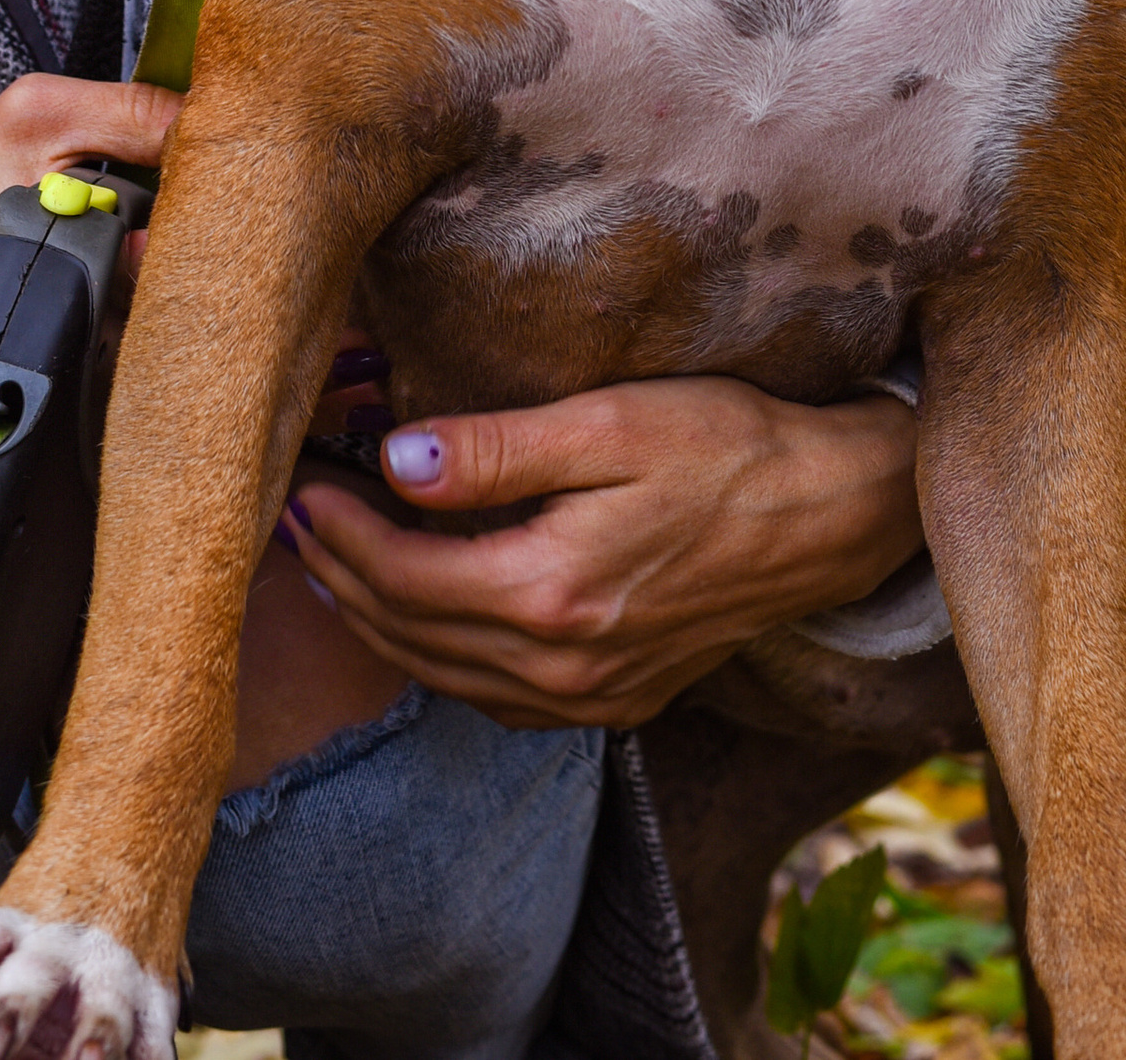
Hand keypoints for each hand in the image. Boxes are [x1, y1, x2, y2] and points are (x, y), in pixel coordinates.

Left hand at [281, 378, 921, 727]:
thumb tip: (397, 462)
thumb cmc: (726, 446)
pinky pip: (496, 699)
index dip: (341, 533)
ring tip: (336, 564)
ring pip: (445, 677)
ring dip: (380, 624)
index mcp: (553, 593)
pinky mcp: (616, 701)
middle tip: (295, 522)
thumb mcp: (610, 423)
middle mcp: (564, 667)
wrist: (829, 513)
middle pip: (411, 636)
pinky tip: (424, 618)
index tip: (303, 483)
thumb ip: (498, 451)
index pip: (403, 578)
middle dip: (340, 579)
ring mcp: (591, 697)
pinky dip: (441, 660)